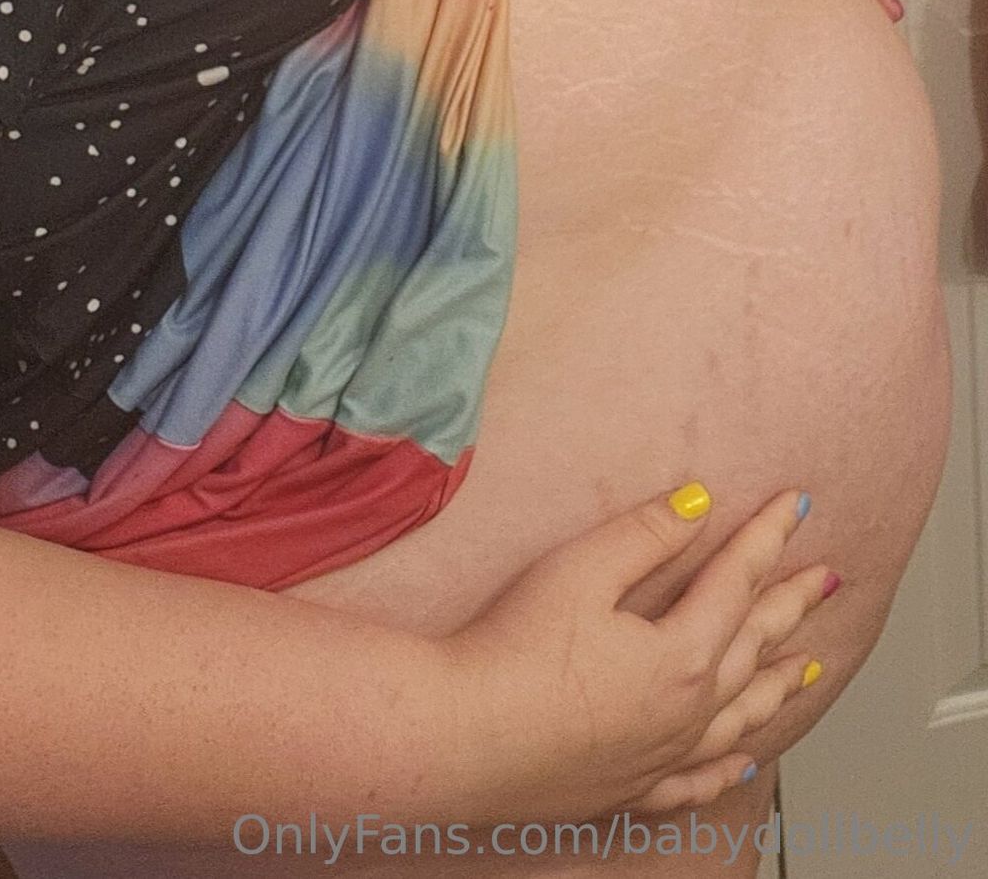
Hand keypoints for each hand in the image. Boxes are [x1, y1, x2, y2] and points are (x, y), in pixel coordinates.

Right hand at [441, 484, 834, 822]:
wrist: (464, 737)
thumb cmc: (512, 653)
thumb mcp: (579, 571)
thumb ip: (644, 535)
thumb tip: (698, 502)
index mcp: (680, 654)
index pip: (736, 581)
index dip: (765, 537)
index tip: (794, 506)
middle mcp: (687, 711)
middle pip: (752, 646)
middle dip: (790, 605)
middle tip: (826, 579)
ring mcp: (662, 755)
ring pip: (741, 717)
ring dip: (776, 685)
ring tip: (807, 667)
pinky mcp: (629, 788)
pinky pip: (700, 780)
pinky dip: (731, 766)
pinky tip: (746, 758)